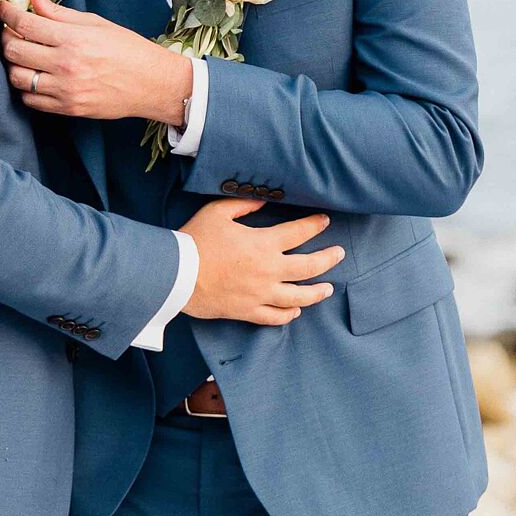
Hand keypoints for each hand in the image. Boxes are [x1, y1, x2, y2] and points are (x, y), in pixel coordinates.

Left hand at [0, 0, 192, 124]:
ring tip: (22, 56)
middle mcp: (66, 65)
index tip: (3, 8)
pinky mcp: (67, 108)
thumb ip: (59, 12)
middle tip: (11, 32)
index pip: (24, 24)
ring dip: (13, 65)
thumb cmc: (127, 48)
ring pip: (17, 78)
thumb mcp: (95, 23)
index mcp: (73, 38)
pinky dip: (26, 88)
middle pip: (13, 51)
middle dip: (5, 38)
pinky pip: (30, 101)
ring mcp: (65, 89)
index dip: (7, 13)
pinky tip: (35, 76)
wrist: (151, 83)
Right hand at [181, 203, 343, 325]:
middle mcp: (268, 271)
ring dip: (316, 292)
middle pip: (308, 267)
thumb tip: (264, 199)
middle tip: (339, 254)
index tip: (325, 221)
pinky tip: (296, 310)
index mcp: (263, 244)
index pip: (299, 233)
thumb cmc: (195, 240)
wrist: (176, 275)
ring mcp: (260, 294)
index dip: (315, 225)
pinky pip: (275, 317)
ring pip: (298, 297)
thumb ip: (244, 204)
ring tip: (328, 288)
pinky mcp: (248, 311)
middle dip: (328, 259)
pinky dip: (289, 314)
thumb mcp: (218, 212)